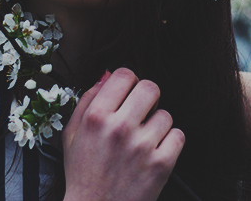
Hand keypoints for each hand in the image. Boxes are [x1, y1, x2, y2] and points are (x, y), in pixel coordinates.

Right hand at [62, 68, 184, 200]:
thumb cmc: (83, 174)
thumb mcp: (71, 135)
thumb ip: (86, 100)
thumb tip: (107, 75)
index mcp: (96, 117)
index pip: (124, 75)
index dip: (128, 81)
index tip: (128, 93)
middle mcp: (119, 128)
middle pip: (150, 88)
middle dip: (147, 98)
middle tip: (141, 112)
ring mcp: (141, 146)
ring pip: (165, 114)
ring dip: (157, 125)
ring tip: (144, 140)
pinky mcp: (161, 164)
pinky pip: (178, 135)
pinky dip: (170, 143)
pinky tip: (155, 152)